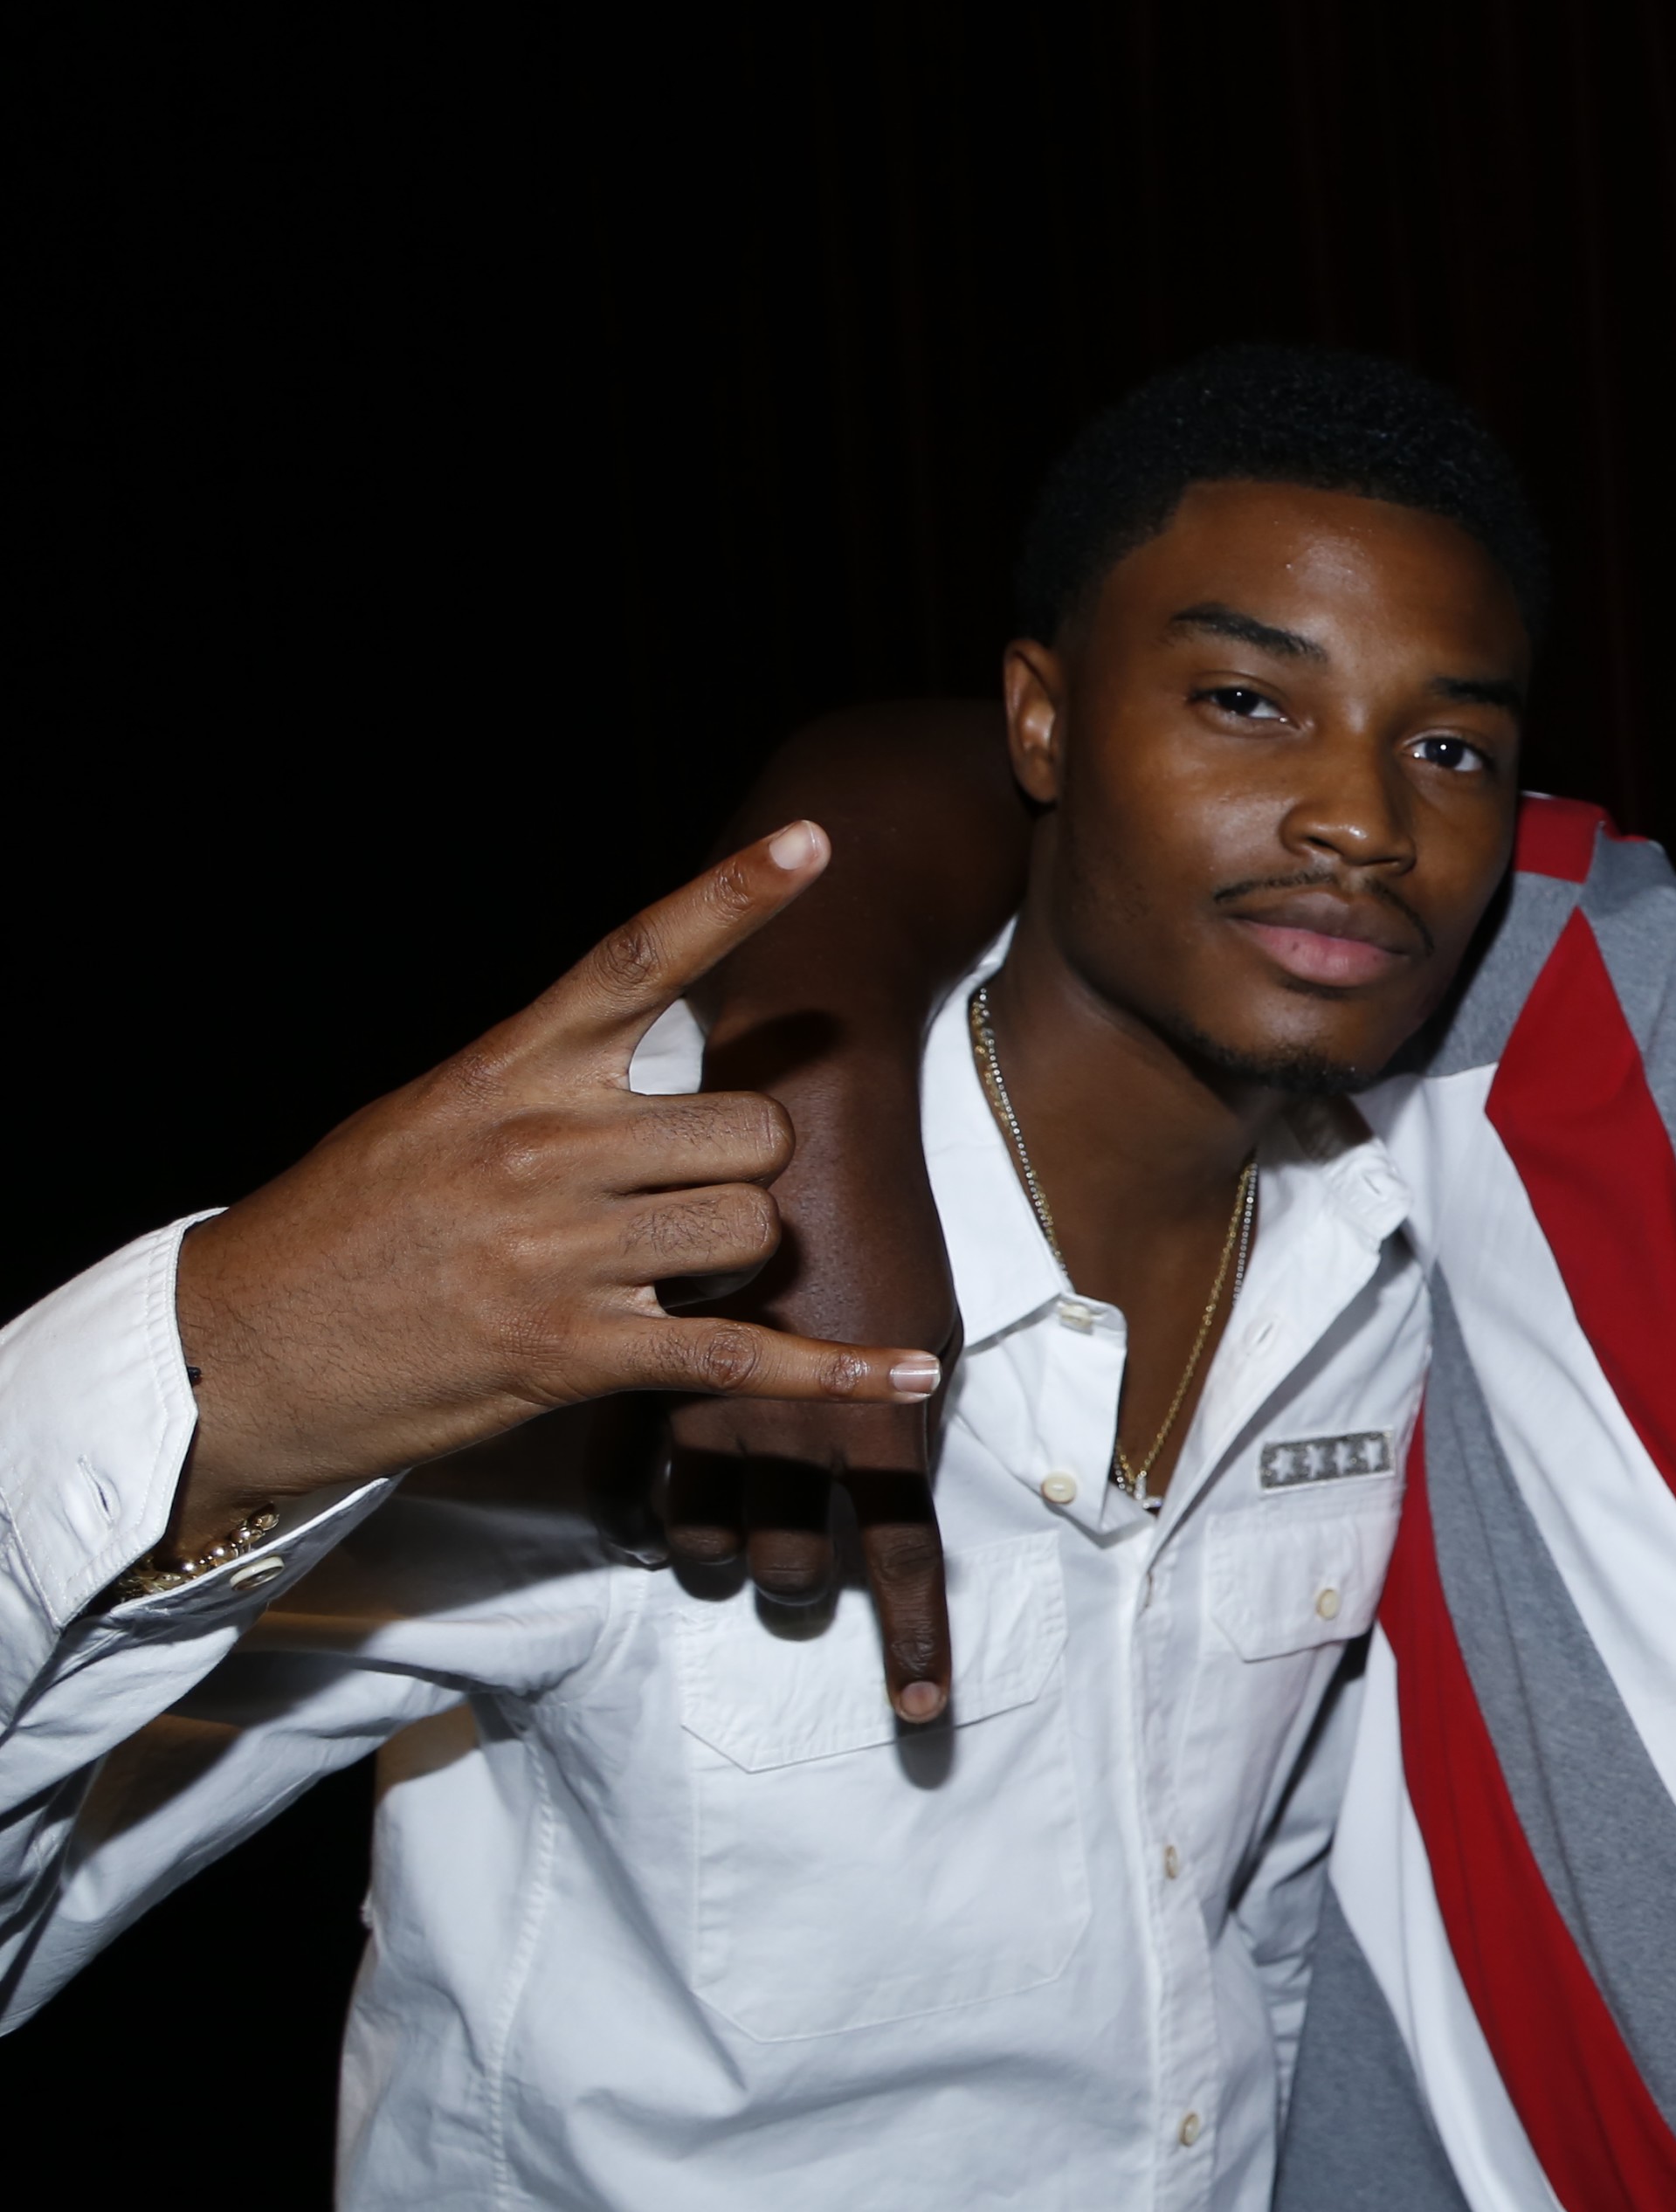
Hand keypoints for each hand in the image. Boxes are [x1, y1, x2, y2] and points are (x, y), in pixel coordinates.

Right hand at [165, 826, 941, 1554]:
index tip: (815, 840)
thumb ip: (544, 1088)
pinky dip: (836, 1371)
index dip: (735, 895)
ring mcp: (560, 1250)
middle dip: (748, 1171)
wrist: (233, 1347)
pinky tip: (906, 1371)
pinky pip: (743, 1353)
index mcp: (511, 1073)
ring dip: (735, 1261)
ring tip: (661, 1280)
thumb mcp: (430, 1118)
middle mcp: (545, 1146)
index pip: (636, 957)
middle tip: (687, 1203)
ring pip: (750, 1229)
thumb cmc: (342, 1230)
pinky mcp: (571, 1350)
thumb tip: (651, 1070)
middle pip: (752, 1129)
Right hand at [644, 1084, 961, 1722]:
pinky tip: (647, 1527)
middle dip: (802, 1584)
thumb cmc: (884, 1210)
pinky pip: (629, 1488)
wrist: (801, 1116)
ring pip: (707, 1546)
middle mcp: (791, 1437)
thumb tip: (904, 1468)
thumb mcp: (926, 1314)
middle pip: (796, 1569)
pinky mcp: (637, 1382)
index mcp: (878, 1423)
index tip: (921, 1715)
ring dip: (725, 1558)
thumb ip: (905, 1403)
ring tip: (727, 1553)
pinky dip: (645, 1517)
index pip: (904, 1560)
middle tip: (798, 1580)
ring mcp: (706, 1416)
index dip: (915, 1643)